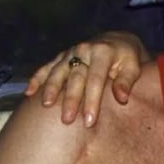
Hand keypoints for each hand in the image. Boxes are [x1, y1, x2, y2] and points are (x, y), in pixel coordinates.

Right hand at [24, 33, 150, 127]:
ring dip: (51, 88)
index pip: (95, 80)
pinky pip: (47, 67)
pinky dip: (37, 79)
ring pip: (58, 71)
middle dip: (70, 99)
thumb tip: (122, 98)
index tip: (89, 121)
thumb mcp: (133, 67)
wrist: (117, 42)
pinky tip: (29, 93)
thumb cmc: (127, 60)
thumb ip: (127, 81)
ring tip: (45, 106)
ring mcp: (70, 52)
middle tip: (66, 120)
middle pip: (75, 77)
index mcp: (103, 52)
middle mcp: (84, 50)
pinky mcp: (61, 56)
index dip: (92, 101)